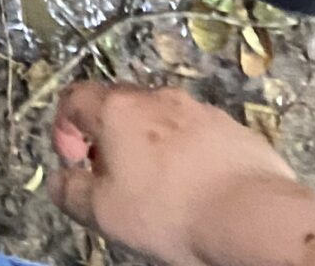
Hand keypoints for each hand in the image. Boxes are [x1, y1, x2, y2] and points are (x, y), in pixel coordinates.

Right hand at [48, 83, 297, 265]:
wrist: (254, 216)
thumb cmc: (171, 212)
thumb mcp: (105, 214)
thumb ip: (71, 193)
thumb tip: (60, 182)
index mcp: (117, 109)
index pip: (73, 99)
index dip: (65, 130)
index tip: (75, 165)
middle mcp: (156, 98)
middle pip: (118, 108)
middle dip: (109, 141)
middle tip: (115, 182)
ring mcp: (200, 111)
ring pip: (161, 122)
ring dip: (152, 148)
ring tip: (161, 191)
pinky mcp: (234, 130)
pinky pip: (199, 137)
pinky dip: (190, 157)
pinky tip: (197, 191)